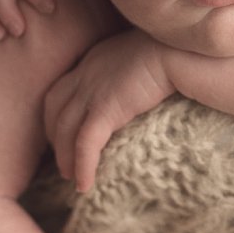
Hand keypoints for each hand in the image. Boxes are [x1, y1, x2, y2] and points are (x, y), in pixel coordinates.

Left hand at [43, 31, 173, 193]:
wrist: (179, 47)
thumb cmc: (174, 50)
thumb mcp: (144, 57)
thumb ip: (134, 72)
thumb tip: (142, 90)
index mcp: (94, 60)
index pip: (62, 89)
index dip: (57, 114)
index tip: (62, 133)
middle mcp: (86, 73)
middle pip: (55, 108)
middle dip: (54, 136)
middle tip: (62, 160)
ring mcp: (92, 90)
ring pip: (65, 130)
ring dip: (65, 157)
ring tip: (71, 178)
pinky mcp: (105, 108)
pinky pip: (85, 144)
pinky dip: (82, 166)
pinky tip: (85, 185)